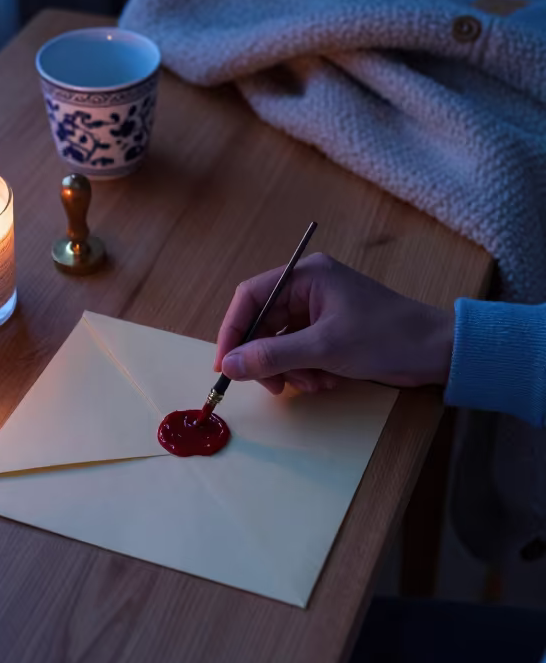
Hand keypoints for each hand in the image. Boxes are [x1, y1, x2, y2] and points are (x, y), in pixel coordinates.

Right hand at [214, 253, 453, 394]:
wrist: (438, 352)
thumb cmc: (386, 337)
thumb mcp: (324, 348)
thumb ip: (273, 356)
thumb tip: (230, 364)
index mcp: (306, 276)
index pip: (251, 297)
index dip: (233, 330)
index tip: (225, 364)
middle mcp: (310, 288)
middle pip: (264, 323)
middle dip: (266, 358)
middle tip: (273, 386)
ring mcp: (321, 311)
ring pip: (282, 343)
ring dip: (291, 369)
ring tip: (313, 382)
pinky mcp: (332, 333)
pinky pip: (301, 352)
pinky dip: (308, 371)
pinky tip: (328, 381)